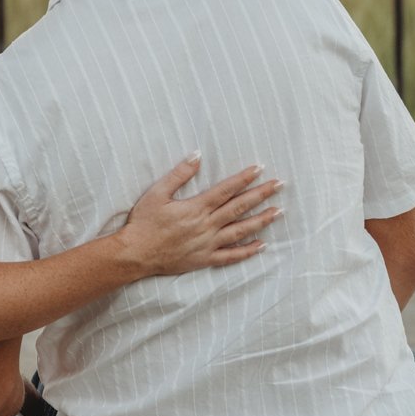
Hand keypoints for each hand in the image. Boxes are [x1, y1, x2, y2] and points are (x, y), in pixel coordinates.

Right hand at [115, 156, 281, 276]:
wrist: (135, 254)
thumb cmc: (143, 222)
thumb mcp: (157, 193)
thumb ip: (179, 174)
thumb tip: (197, 156)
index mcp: (196, 207)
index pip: (226, 190)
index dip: (244, 178)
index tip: (259, 169)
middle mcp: (206, 225)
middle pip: (239, 207)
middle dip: (260, 195)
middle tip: (279, 185)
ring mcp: (207, 244)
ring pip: (240, 231)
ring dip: (260, 220)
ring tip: (277, 212)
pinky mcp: (204, 259)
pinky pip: (230, 256)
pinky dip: (247, 251)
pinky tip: (261, 245)